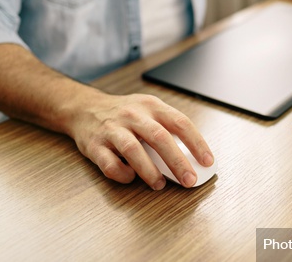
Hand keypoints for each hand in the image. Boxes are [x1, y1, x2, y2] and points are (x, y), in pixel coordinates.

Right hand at [68, 93, 214, 189]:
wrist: (85, 108)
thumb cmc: (125, 114)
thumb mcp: (148, 111)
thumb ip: (167, 129)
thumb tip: (192, 157)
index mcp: (151, 106)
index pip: (180, 122)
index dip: (196, 143)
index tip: (207, 161)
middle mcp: (133, 115)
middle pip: (159, 137)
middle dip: (177, 161)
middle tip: (189, 180)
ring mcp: (112, 129)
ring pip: (133, 150)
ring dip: (150, 171)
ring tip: (160, 185)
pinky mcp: (95, 145)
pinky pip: (109, 164)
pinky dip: (122, 174)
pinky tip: (130, 177)